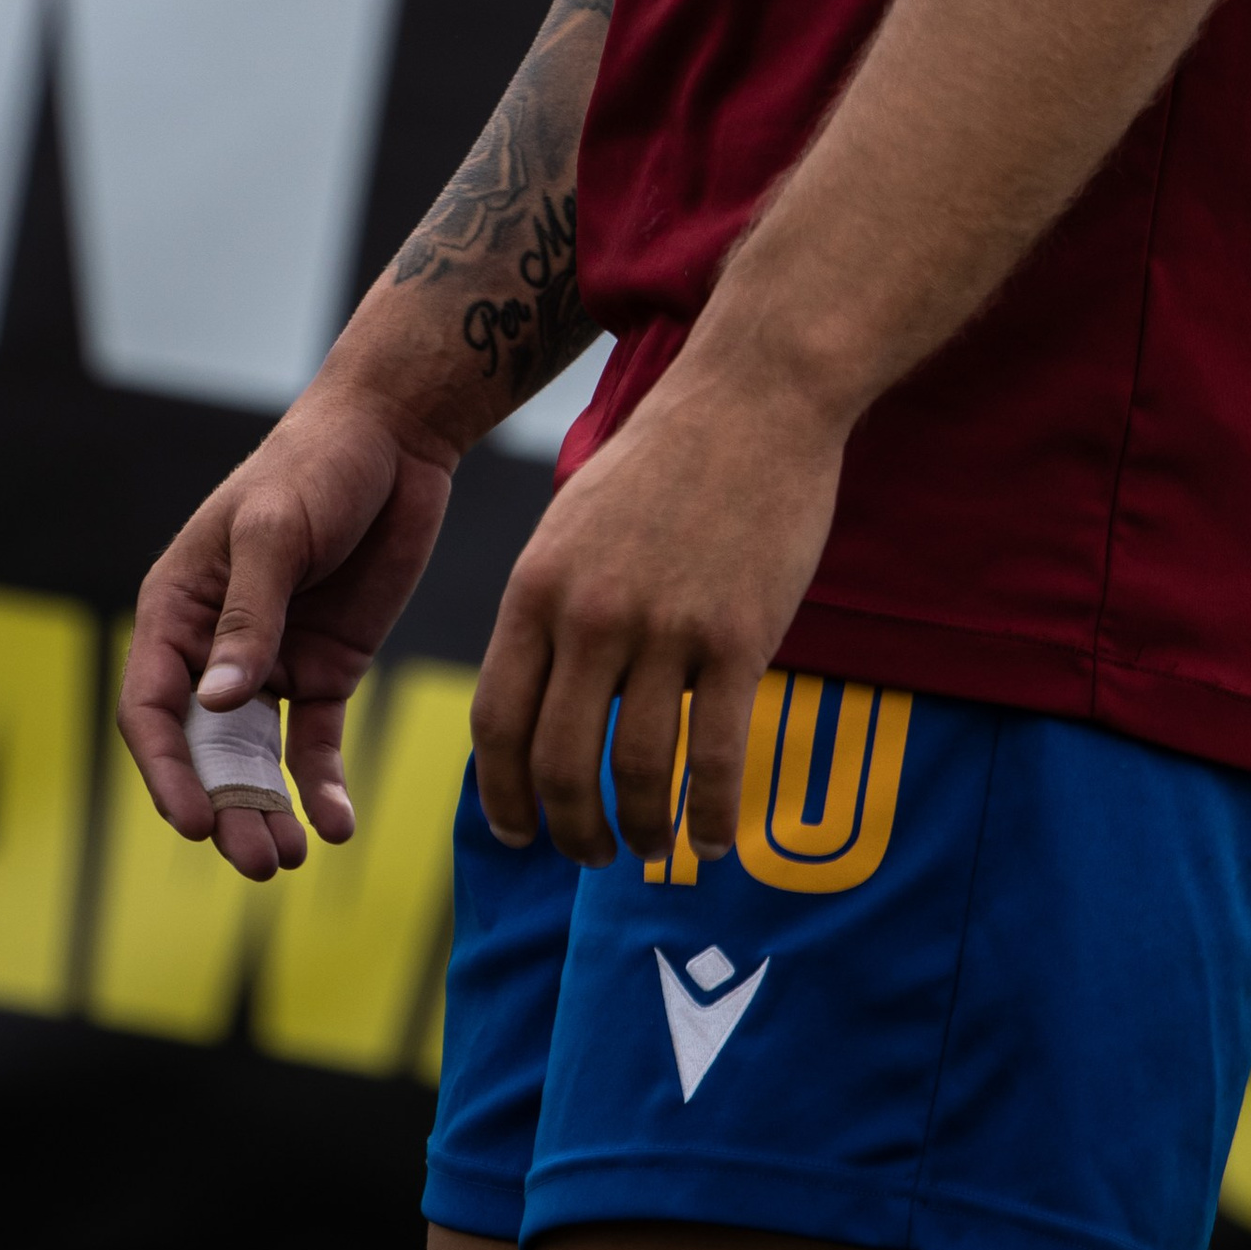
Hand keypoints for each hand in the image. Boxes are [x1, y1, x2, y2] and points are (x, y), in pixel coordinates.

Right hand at [120, 362, 458, 882]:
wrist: (396, 435)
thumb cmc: (318, 464)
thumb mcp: (276, 530)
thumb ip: (249, 615)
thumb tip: (215, 703)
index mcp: (178, 609)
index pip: (153, 708)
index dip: (167, 770)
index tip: (195, 820)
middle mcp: (215, 647)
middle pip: (205, 749)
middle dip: (224, 809)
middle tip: (258, 863)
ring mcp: (272, 662)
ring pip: (255, 759)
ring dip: (266, 810)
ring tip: (287, 862)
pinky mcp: (326, 668)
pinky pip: (314, 743)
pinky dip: (320, 786)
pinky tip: (335, 826)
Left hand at [472, 348, 845, 867]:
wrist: (752, 396)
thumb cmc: (663, 462)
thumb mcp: (571, 527)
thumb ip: (548, 610)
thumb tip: (535, 706)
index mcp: (537, 587)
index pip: (497, 723)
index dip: (504, 796)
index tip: (519, 832)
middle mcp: (590, 614)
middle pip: (561, 763)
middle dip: (570, 829)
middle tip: (590, 853)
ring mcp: (665, 628)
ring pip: (639, 772)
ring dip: (643, 830)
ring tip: (653, 847)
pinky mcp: (737, 636)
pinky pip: (718, 757)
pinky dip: (715, 816)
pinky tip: (719, 839)